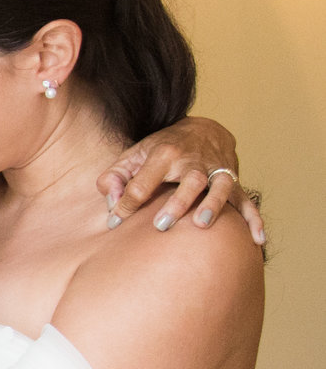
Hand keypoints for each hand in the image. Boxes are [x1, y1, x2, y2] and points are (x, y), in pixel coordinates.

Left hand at [98, 116, 263, 240]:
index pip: (143, 182)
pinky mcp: (233, 181)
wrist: (203, 129)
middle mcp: (194, 161)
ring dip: (213, 204)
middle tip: (161, 224)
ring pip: (220, 186)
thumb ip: (115, 177)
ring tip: (202, 224)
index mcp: (164, 154)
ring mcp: (217, 170)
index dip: (127, 203)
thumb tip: (113, 201)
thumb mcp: (132, 155)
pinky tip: (257, 239)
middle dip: (177, 202)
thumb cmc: (161, 149)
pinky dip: (253, 219)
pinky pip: (246, 201)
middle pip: (189, 181)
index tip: (115, 222)